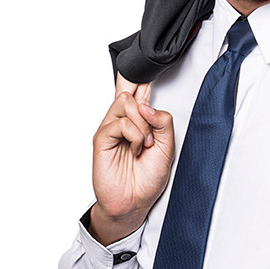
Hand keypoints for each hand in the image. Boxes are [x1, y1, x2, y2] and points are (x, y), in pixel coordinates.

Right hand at [90, 72, 174, 244]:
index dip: (140, 76)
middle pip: (128, 91)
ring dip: (143, 124)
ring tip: (145, 144)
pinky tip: (136, 149)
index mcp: (138, 121)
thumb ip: (162, 123)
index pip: (136, 91)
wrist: (134, 203)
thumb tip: (147, 106)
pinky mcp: (102, 139)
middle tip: (152, 132)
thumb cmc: (147, 178)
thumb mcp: (167, 147)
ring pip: (125, 103)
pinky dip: (135, 135)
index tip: (148, 65)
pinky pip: (120, 122)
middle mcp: (122, 122)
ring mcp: (110, 129)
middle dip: (145, 106)